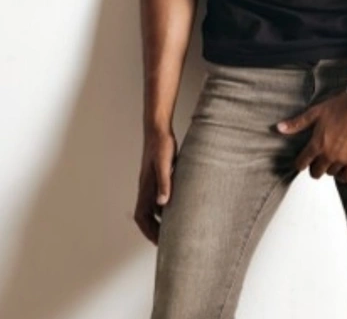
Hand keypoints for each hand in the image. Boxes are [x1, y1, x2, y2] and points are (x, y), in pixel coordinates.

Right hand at [134, 129, 177, 244]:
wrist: (158, 129)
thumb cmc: (161, 145)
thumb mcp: (165, 164)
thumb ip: (164, 183)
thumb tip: (162, 204)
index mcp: (146, 187)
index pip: (141, 217)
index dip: (148, 231)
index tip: (159, 243)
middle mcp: (146, 187)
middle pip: (145, 216)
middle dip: (154, 230)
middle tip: (168, 242)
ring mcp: (150, 182)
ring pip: (152, 207)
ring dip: (160, 219)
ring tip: (173, 228)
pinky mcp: (157, 176)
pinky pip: (158, 197)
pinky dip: (165, 206)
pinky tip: (177, 206)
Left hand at [276, 91, 346, 182]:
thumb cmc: (338, 106)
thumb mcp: (314, 113)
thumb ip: (297, 123)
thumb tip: (279, 128)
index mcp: (317, 144)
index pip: (302, 164)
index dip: (299, 163)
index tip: (300, 161)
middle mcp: (329, 154)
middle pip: (315, 173)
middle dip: (313, 167)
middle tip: (315, 160)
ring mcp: (343, 158)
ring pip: (330, 174)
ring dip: (327, 168)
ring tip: (328, 160)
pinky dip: (342, 176)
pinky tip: (340, 169)